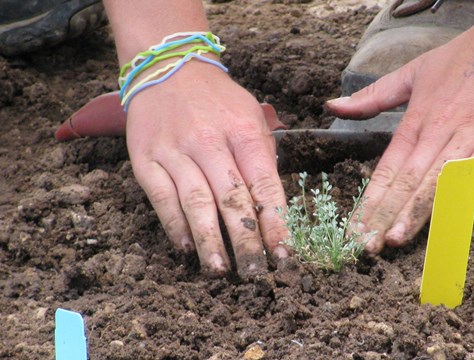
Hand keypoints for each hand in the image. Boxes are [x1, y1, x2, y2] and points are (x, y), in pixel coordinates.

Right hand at [122, 61, 287, 277]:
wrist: (168, 68)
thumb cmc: (218, 101)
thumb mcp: (252, 117)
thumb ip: (263, 159)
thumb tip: (272, 207)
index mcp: (243, 132)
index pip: (264, 186)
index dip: (276, 224)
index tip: (285, 255)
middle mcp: (209, 141)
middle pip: (232, 199)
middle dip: (246, 241)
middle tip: (255, 273)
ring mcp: (175, 151)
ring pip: (196, 203)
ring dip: (210, 242)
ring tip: (221, 270)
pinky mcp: (146, 158)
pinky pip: (161, 197)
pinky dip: (175, 225)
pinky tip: (187, 248)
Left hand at [326, 14, 473, 253]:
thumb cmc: (465, 55)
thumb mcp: (412, 72)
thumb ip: (373, 96)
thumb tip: (331, 106)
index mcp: (417, 119)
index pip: (388, 169)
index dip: (371, 201)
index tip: (355, 230)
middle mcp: (440, 129)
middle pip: (408, 180)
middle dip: (385, 215)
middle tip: (366, 247)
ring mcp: (473, 131)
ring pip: (439, 177)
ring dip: (416, 209)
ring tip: (394, 238)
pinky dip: (464, 189)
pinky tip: (449, 214)